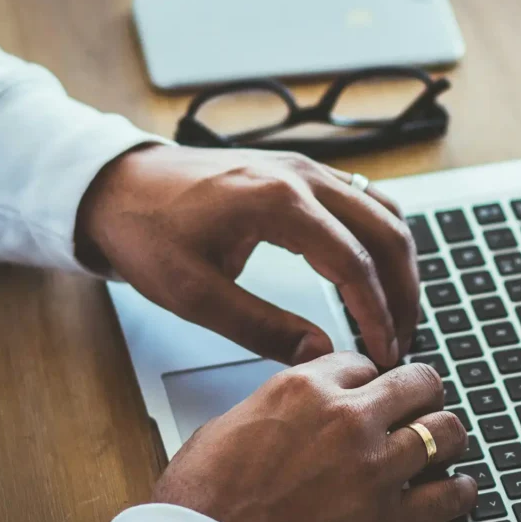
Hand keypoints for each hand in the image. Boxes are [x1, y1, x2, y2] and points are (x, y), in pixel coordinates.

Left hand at [76, 145, 418, 366]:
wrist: (116, 185)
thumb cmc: (147, 232)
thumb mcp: (194, 294)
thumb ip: (262, 327)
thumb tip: (322, 354)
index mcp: (278, 203)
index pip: (354, 263)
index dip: (377, 314)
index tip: (385, 352)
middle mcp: (303, 176)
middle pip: (386, 234)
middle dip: (404, 293)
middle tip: (401, 340)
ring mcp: (307, 168)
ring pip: (385, 213)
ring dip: (401, 264)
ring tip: (398, 312)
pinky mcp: (303, 172)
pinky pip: (366, 200)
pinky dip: (383, 238)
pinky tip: (380, 270)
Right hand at [151, 352, 475, 521]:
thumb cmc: (203, 501)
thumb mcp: (232, 423)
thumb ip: (278, 407)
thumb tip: (296, 410)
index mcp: (304, 389)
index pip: (363, 365)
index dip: (371, 381)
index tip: (374, 394)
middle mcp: (347, 419)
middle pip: (418, 383)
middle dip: (422, 394)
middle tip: (422, 408)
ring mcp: (374, 467)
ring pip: (445, 431)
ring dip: (448, 437)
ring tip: (446, 446)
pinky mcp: (389, 520)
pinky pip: (450, 496)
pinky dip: (460, 492)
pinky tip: (457, 490)